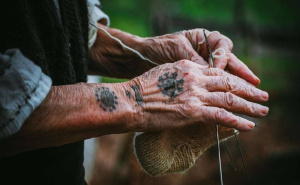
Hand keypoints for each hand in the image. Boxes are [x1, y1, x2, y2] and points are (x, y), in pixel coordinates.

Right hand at [126, 60, 267, 131]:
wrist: (130, 100)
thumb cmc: (143, 89)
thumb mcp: (165, 73)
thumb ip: (183, 76)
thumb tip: (195, 84)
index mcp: (189, 67)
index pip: (219, 73)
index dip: (234, 80)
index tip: (244, 85)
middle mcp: (195, 78)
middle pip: (229, 84)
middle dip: (248, 91)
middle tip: (263, 96)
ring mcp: (195, 95)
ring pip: (229, 99)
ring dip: (249, 106)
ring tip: (262, 111)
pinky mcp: (192, 111)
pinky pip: (221, 116)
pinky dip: (237, 121)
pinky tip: (248, 125)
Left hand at [141, 29, 259, 84]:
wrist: (140, 58)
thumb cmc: (157, 48)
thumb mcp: (176, 50)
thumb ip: (194, 59)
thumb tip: (212, 70)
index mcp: (202, 39)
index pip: (222, 47)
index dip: (224, 59)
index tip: (219, 69)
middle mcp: (205, 53)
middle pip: (229, 62)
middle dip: (242, 75)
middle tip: (256, 86)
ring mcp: (201, 66)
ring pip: (224, 75)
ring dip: (238, 85)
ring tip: (253, 94)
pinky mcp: (196, 80)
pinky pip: (213, 85)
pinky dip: (222, 93)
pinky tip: (232, 101)